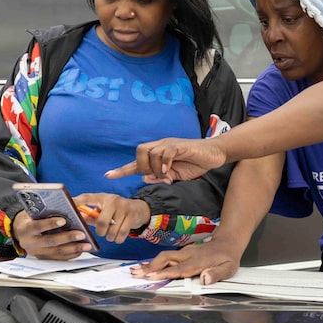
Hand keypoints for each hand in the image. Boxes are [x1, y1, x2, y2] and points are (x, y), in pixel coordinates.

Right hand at [11, 211, 92, 259]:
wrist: (19, 232)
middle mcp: (30, 243)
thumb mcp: (33, 212)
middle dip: (68, 238)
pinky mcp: (43, 258)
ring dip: (73, 248)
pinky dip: (71, 254)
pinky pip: (59, 258)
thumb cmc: (29, 219)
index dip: (50, 224)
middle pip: (50, 241)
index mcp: (26, 228)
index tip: (63, 220)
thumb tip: (70, 208)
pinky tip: (80, 250)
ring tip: (86, 244)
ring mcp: (36, 252)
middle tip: (81, 234)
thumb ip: (46, 211)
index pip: (37, 226)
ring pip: (56, 252)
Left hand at [72, 193, 149, 243]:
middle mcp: (113, 200)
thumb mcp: (103, 210)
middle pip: (101, 222)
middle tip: (102, 232)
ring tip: (111, 235)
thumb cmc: (116, 211)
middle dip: (101, 232)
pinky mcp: (132, 216)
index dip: (77, 201)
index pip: (87, 198)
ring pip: (112, 230)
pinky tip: (118, 237)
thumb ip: (90, 216)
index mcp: (102, 197)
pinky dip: (118, 239)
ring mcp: (123, 208)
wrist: (139, 209)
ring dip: (110, 237)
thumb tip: (76, 220)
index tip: (69, 204)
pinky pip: (122, 234)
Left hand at [105, 137, 226, 182]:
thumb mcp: (176, 175)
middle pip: (139, 151)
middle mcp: (161, 147)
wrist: (214, 154)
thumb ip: (161, 177)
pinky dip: (164, 162)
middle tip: (155, 176)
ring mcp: (170, 145)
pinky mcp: (180, 145)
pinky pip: (165, 151)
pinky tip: (168, 171)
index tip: (108, 176)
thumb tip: (145, 178)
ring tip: (167, 175)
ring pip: (150, 152)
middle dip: (142, 166)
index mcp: (158, 155)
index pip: (136, 161)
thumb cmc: (195, 163)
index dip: (122, 169)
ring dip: (155, 167)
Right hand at [131, 239, 243, 284]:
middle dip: (150, 267)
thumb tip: (204, 279)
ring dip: (149, 264)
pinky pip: (166, 257)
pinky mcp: (182, 253)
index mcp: (198, 261)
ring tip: (135, 271)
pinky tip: (145, 268)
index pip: (179, 269)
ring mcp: (184, 252)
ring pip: (164, 257)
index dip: (164, 273)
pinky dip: (154, 262)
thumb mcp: (228, 268)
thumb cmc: (228, 258)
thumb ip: (217, 274)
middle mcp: (188, 255)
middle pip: (166, 259)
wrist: (227, 242)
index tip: (151, 277)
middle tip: (136, 274)